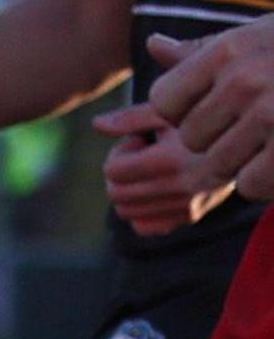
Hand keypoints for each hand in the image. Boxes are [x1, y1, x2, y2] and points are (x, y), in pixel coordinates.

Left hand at [98, 125, 238, 237]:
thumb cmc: (199, 120)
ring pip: (125, 212)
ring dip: (128, 191)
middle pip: (115, 194)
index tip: (139, 141)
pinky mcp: (191, 216)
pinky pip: (145, 227)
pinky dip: (141, 213)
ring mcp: (185, 206)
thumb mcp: (168, 111)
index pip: (112, 170)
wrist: (241, 143)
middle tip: (141, 156)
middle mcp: (179, 188)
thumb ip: (131, 118)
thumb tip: (97, 125)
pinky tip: (155, 190)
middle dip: (119, 173)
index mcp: (170, 162)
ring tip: (150, 171)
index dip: (120, 152)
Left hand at [130, 25, 273, 198]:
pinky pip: (251, 185)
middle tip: (250, 126)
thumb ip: (205, 49)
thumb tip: (155, 46)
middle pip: (190, 138)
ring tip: (269, 140)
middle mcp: (246, 81)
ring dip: (240, 162)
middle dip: (214, 139)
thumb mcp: (259, 36)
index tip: (212, 107)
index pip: (164, 100)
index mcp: (230, 51)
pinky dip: (264, 181)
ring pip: (218, 166)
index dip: (182, 111)